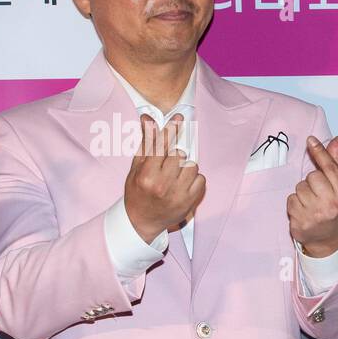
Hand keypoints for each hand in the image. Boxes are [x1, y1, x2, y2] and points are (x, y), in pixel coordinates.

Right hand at [124, 114, 204, 243]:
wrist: (141, 221)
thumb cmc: (137, 192)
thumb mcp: (136, 167)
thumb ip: (146, 143)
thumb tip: (148, 119)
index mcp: (146, 175)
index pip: (161, 146)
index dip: (170, 129)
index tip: (178, 117)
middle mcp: (162, 185)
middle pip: (179, 154)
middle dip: (174, 155)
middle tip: (167, 165)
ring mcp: (177, 194)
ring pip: (192, 166)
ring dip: (185, 167)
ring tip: (174, 175)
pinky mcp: (190, 202)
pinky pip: (201, 179)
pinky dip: (194, 179)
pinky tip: (183, 184)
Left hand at [288, 135, 337, 256]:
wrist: (329, 243)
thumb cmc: (335, 210)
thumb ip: (335, 164)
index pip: (331, 169)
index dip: (320, 153)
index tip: (310, 140)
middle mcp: (332, 206)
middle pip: (312, 177)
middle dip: (312, 182)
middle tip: (318, 195)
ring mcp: (315, 216)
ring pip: (299, 188)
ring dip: (302, 194)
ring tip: (311, 205)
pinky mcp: (300, 223)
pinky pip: (291, 200)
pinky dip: (295, 205)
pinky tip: (303, 212)